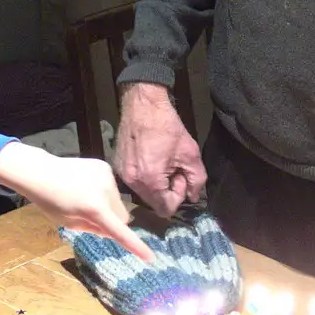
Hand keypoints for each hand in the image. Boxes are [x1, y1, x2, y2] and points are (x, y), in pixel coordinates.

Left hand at [0, 142, 149, 260]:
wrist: (41, 172)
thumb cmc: (51, 202)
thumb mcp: (70, 223)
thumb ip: (94, 228)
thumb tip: (112, 230)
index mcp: (93, 209)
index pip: (119, 232)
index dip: (135, 246)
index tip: (150, 257)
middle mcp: (105, 190)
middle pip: (122, 217)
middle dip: (113, 222)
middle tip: (92, 219)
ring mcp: (107, 176)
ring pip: (119, 202)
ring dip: (108, 206)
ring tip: (85, 199)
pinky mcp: (105, 167)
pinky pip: (113, 188)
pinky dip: (105, 192)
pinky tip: (87, 186)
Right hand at [114, 82, 205, 218]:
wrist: (143, 105)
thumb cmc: (168, 127)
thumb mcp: (190, 154)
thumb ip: (196, 180)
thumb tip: (193, 197)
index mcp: (150, 180)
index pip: (166, 209)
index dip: (178, 196)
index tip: (181, 176)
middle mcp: (132, 182)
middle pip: (154, 203)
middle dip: (167, 191)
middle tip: (173, 169)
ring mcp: (122, 174)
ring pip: (144, 194)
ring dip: (156, 185)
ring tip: (162, 163)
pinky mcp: (117, 166)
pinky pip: (135, 182)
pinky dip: (145, 177)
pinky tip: (150, 158)